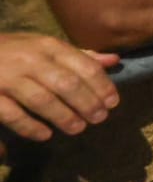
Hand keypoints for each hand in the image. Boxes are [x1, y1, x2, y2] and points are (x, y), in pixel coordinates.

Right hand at [0, 32, 119, 156]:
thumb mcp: (44, 46)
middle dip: (87, 103)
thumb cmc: (12, 50)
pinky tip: (45, 135)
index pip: (83, 66)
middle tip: (100, 118)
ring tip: (78, 128)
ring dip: (64, 116)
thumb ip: (78, 55)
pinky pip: (13, 114)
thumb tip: (114, 60)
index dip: (102, 86)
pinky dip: (30, 126)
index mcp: (47, 46)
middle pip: (67, 84)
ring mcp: (8, 78)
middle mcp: (30, 59)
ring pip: (42, 100)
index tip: (113, 102)